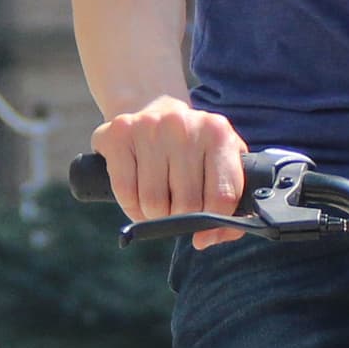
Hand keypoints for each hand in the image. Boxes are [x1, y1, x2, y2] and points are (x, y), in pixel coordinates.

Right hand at [91, 97, 247, 249]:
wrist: (152, 108)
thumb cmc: (192, 149)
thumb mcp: (220, 164)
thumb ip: (229, 203)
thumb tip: (206, 239)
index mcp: (218, 133)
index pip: (222, 195)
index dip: (213, 225)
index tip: (202, 236)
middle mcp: (184, 125)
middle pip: (186, 204)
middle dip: (180, 219)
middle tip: (175, 210)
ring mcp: (149, 127)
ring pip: (154, 203)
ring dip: (153, 215)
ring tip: (157, 202)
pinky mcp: (119, 134)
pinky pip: (125, 192)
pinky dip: (130, 207)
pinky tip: (137, 196)